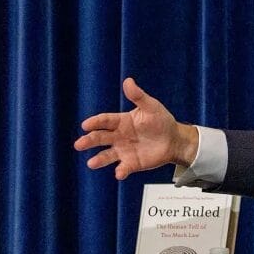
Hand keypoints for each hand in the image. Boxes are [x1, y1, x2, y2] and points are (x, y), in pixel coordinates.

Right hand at [73, 77, 198, 179]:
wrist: (174, 140)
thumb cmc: (161, 121)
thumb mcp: (151, 107)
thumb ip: (138, 96)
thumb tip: (128, 81)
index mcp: (121, 121)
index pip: (105, 121)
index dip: (95, 122)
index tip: (85, 125)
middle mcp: (118, 137)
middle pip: (100, 138)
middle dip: (89, 141)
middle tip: (79, 144)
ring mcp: (123, 151)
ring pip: (107, 156)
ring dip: (99, 159)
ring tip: (91, 163)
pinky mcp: (131, 163)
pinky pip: (124, 168)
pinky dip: (121, 171)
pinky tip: (119, 173)